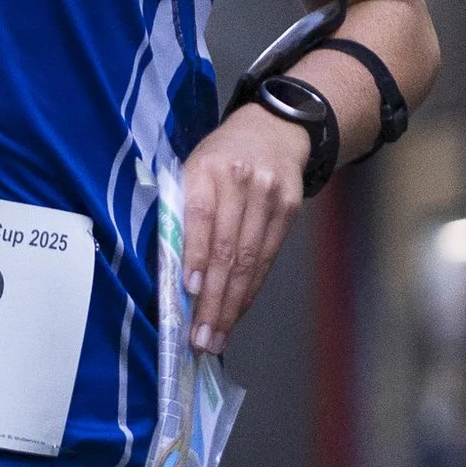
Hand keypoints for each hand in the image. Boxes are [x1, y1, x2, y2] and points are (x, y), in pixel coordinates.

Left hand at [180, 105, 310, 351]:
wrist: (274, 129)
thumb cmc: (220, 157)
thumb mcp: (193, 169)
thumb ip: (182, 210)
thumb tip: (175, 272)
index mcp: (207, 167)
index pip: (201, 215)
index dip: (196, 254)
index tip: (191, 291)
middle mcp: (242, 181)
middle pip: (229, 247)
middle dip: (215, 298)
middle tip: (202, 337)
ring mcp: (270, 196)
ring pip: (251, 260)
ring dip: (233, 304)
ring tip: (217, 337)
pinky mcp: (290, 209)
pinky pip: (268, 258)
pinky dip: (251, 289)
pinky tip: (238, 312)